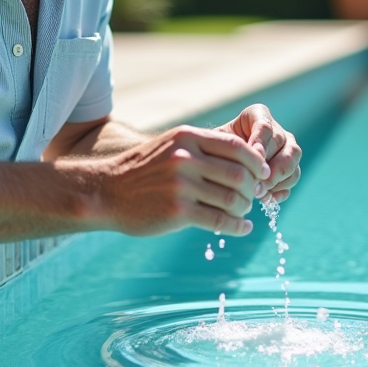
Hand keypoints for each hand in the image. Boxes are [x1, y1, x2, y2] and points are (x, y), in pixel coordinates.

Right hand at [88, 125, 268, 236]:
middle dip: (253, 188)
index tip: (262, 173)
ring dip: (244, 208)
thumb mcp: (169, 146)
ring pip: (232, 199)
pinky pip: (219, 221)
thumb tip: (245, 156)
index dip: (256, 162)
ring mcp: (181, 186)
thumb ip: (202, 148)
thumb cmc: (141, 170)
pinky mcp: (178, 212)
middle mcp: (185, 159)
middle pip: (240, 174)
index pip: (237, 147)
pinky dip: (237, 226)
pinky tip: (242, 228)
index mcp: (187, 138)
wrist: (105, 191)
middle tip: (253, 196)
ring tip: (243, 212)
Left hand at [218, 104, 301, 203]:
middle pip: (285, 147)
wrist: (219, 159)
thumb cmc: (214, 146)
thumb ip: (230, 146)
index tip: (253, 158)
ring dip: (278, 180)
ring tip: (258, 193)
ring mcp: (287, 149)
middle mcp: (278, 130)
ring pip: (293, 163)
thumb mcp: (216, 141)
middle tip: (256, 185)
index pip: (265, 128)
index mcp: (258, 115)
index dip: (261, 144)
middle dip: (271, 169)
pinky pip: (292, 179)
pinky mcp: (289, 168)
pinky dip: (280, 190)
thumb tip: (252, 160)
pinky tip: (265, 198)